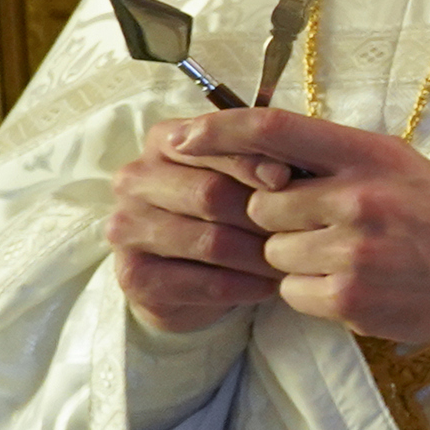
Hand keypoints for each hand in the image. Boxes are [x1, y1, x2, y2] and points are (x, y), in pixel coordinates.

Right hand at [108, 114, 289, 331]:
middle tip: (302, 232)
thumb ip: (261, 160)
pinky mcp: (135, 275)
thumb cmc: (230, 212)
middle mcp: (135, 180)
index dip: (251, 162)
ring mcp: (127, 228)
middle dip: (262, 217)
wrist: (190, 276)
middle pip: (209, 194)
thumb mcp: (246, 178)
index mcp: (164, 142)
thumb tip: (282, 174)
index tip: (285, 180)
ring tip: (292, 262)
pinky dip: (245, 286)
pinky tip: (267, 286)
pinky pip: (204, 283)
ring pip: (210, 242)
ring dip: (260, 257)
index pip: (209, 144)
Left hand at [167, 107, 429, 341]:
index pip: (271, 129)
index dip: (216, 131)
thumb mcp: (393, 163)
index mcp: (366, 154)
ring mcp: (356, 250)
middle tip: (319, 226)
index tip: (178, 139)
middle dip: (276, 219)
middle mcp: (359, 197)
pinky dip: (311, 292)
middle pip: (262, 204)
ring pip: (273, 253)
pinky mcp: (353, 297)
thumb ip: (329, 155)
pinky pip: (292, 292)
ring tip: (345, 257)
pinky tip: (352, 284)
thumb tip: (250, 147)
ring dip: (294, 260)